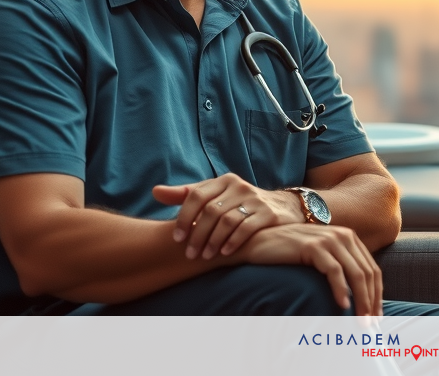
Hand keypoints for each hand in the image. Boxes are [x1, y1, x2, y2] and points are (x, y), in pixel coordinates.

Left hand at [152, 173, 302, 259]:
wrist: (283, 208)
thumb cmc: (240, 205)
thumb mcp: (216, 196)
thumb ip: (186, 195)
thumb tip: (155, 192)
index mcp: (223, 180)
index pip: (196, 196)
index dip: (183, 217)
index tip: (176, 238)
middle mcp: (238, 186)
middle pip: (210, 211)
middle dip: (197, 234)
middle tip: (189, 254)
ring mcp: (254, 199)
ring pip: (227, 221)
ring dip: (213, 241)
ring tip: (205, 257)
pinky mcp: (268, 213)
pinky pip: (247, 228)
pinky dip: (233, 241)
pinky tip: (224, 253)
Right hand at [240, 224, 383, 315]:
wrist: (260, 242)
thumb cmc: (291, 254)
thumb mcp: (321, 257)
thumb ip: (340, 266)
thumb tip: (359, 297)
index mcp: (349, 238)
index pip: (372, 269)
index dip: (377, 295)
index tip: (376, 317)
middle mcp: (343, 235)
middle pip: (367, 273)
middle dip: (372, 301)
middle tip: (370, 325)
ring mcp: (329, 239)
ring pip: (356, 273)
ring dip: (361, 300)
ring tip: (360, 321)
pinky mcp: (314, 246)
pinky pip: (334, 271)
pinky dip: (341, 290)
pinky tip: (342, 306)